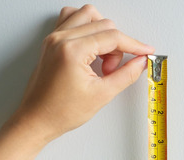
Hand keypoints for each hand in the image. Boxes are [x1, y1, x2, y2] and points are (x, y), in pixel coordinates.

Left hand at [12, 5, 154, 141]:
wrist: (37, 119)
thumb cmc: (60, 111)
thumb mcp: (102, 95)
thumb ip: (126, 75)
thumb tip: (141, 62)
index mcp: (72, 50)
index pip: (112, 37)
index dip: (134, 45)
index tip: (145, 52)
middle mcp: (60, 38)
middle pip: (103, 24)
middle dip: (117, 45)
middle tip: (114, 69)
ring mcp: (54, 38)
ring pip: (88, 16)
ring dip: (102, 33)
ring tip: (102, 57)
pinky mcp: (52, 41)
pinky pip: (71, 19)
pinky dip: (86, 28)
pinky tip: (91, 47)